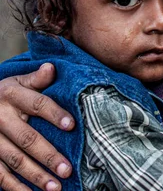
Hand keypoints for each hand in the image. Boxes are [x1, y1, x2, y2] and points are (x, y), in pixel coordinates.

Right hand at [0, 63, 74, 190]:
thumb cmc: (7, 93)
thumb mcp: (18, 81)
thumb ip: (36, 79)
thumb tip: (51, 68)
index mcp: (12, 95)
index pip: (36, 103)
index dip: (54, 113)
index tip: (71, 125)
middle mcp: (1, 117)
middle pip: (27, 138)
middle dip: (48, 155)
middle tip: (67, 169)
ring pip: (15, 159)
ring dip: (35, 175)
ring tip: (56, 187)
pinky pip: (0, 174)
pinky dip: (15, 187)